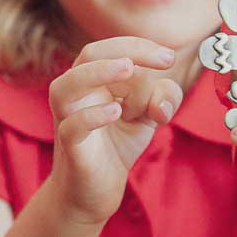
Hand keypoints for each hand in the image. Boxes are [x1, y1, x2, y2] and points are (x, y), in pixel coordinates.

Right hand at [48, 38, 182, 223]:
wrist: (96, 190)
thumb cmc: (118, 144)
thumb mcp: (150, 115)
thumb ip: (164, 98)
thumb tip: (161, 99)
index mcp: (94, 80)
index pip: (111, 49)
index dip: (141, 47)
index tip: (170, 58)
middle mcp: (76, 93)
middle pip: (90, 55)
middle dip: (128, 50)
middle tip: (164, 61)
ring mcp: (68, 119)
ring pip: (66, 86)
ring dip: (98, 72)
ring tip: (129, 69)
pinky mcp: (69, 146)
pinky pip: (72, 126)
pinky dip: (92, 116)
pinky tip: (116, 112)